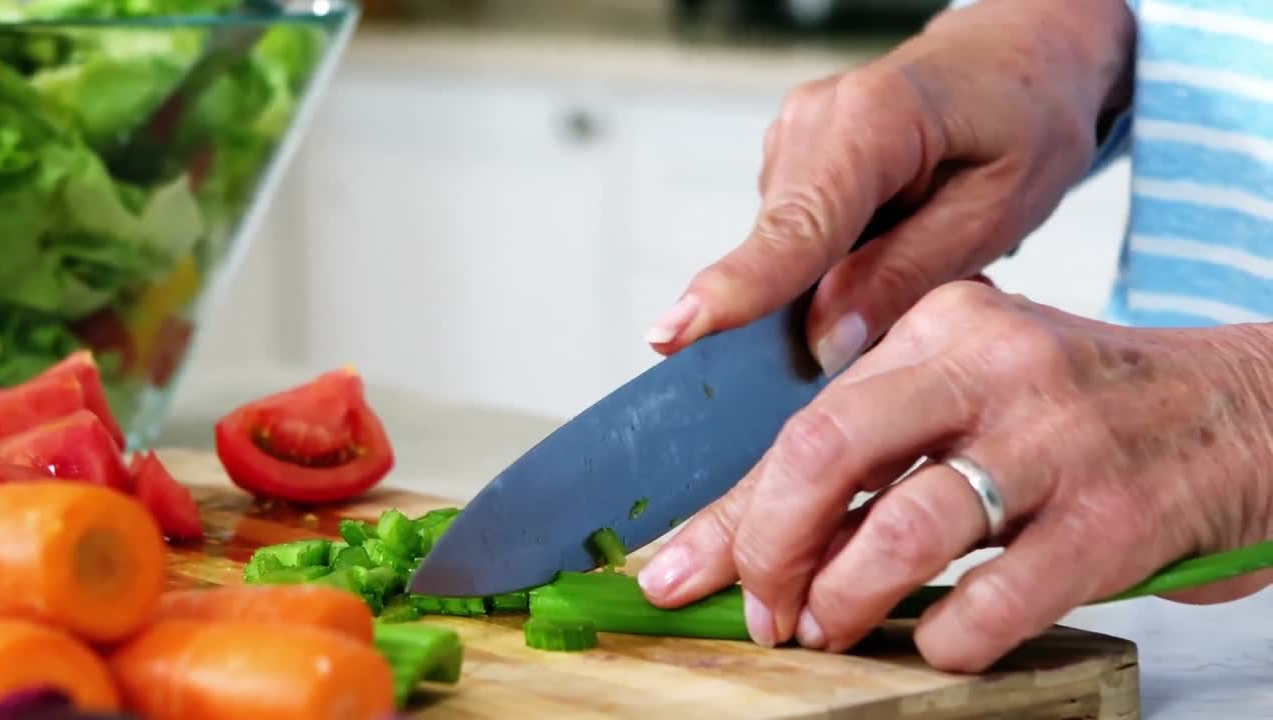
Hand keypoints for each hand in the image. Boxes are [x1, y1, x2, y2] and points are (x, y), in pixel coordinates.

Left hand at [639, 281, 1272, 670]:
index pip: (803, 421)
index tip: (680, 569)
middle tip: (762, 611)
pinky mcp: (1113, 519)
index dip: (732, 511)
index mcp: (940, 326)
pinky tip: (939, 643)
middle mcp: (988, 366)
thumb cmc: (1084, 416)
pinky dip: (946, 639)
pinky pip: (996, 599)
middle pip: (825, 452)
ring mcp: (1054, 440)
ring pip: (903, 529)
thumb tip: (752, 533)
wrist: (1248, 414)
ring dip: (843, 599)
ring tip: (827, 629)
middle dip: (766, 547)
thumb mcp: (975, 394)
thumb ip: (875, 449)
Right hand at [643, 0, 1134, 374]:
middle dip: (802, 311)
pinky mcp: (792, 159)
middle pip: (780, 246)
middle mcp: (813, 121)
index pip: (796, 225)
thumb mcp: (999, 208)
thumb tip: (825, 340)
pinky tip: (888, 241)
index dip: (738, 289)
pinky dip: (828, 262)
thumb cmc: (1027, 120)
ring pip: (785, 248)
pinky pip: (793, 235)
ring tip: (914, 255)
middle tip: (869, 342)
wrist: (1019, 56)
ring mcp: (793, 137)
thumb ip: (909, 273)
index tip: (675, 335)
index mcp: (874, 120)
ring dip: (827, 284)